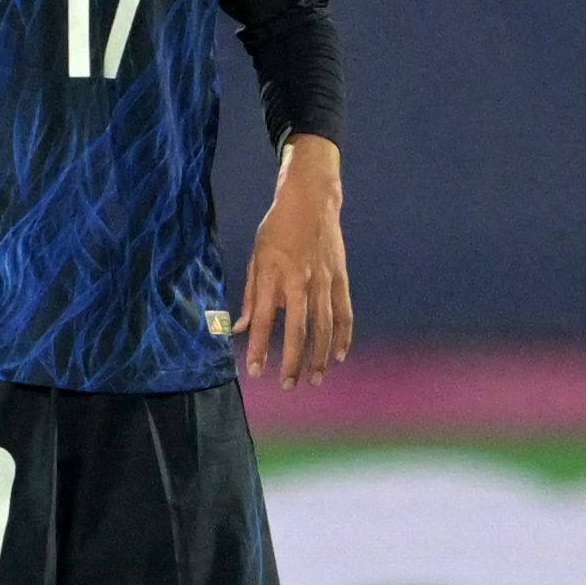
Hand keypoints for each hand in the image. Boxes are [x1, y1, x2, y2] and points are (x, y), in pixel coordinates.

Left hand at [240, 137, 350, 386]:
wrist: (312, 199)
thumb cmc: (278, 228)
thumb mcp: (256, 256)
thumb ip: (251, 294)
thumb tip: (241, 328)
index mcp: (274, 274)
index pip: (265, 319)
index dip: (260, 348)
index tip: (255, 371)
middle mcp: (300, 280)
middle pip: (298, 329)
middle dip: (292, 361)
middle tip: (287, 385)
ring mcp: (324, 280)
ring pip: (324, 327)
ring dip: (319, 356)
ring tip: (314, 379)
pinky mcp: (340, 278)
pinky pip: (344, 313)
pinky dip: (343, 337)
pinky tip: (337, 356)